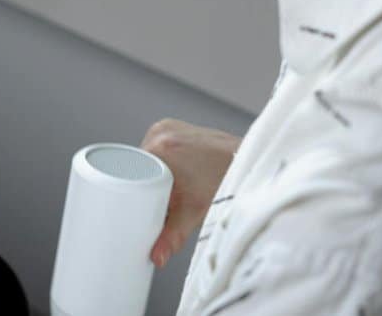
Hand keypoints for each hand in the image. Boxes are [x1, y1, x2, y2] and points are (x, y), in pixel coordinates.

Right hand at [141, 118, 240, 267]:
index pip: (129, 171)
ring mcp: (168, 127)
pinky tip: (175, 172)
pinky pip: (157, 146)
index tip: (137, 204)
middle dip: (144, 184)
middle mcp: (162, 133)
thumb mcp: (195, 211)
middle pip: (138, 164)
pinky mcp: (175, 126)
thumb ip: (172, 236)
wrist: (252, 163)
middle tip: (161, 201)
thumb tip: (156, 256)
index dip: (132, 189)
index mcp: (160, 149)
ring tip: (171, 187)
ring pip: (147, 156)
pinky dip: (162, 160)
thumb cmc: (227, 180)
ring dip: (153, 172)